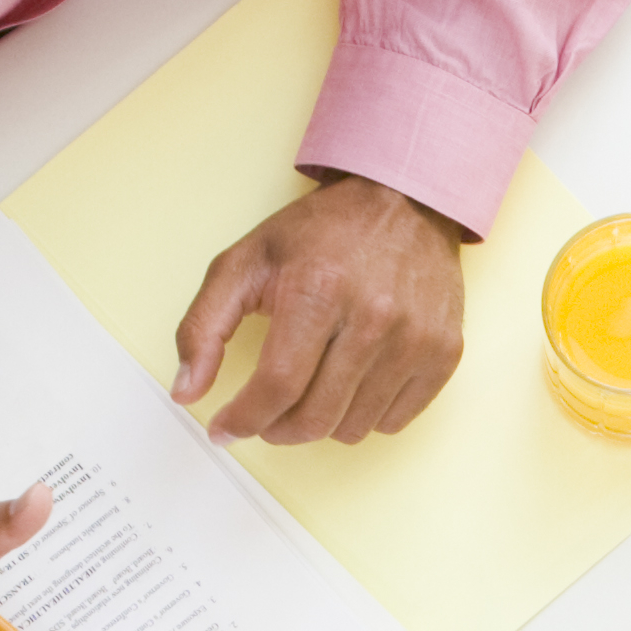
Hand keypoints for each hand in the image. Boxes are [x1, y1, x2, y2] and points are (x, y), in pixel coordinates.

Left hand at [173, 169, 471, 441]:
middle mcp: (373, 317)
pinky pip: (395, 422)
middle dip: (276, 429)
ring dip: (321, 423)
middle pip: (315, 418)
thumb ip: (204, 326)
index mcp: (317, 290)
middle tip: (264, 415)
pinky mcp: (444, 354)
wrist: (404, 200)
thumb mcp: (245, 261)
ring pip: (353, 428)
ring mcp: (415, 339)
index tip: (224, 429)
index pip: (276, 387)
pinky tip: (350, 384)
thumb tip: (186, 392)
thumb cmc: (323, 232)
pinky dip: (365, 416)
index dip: (243, 420)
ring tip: (309, 390)